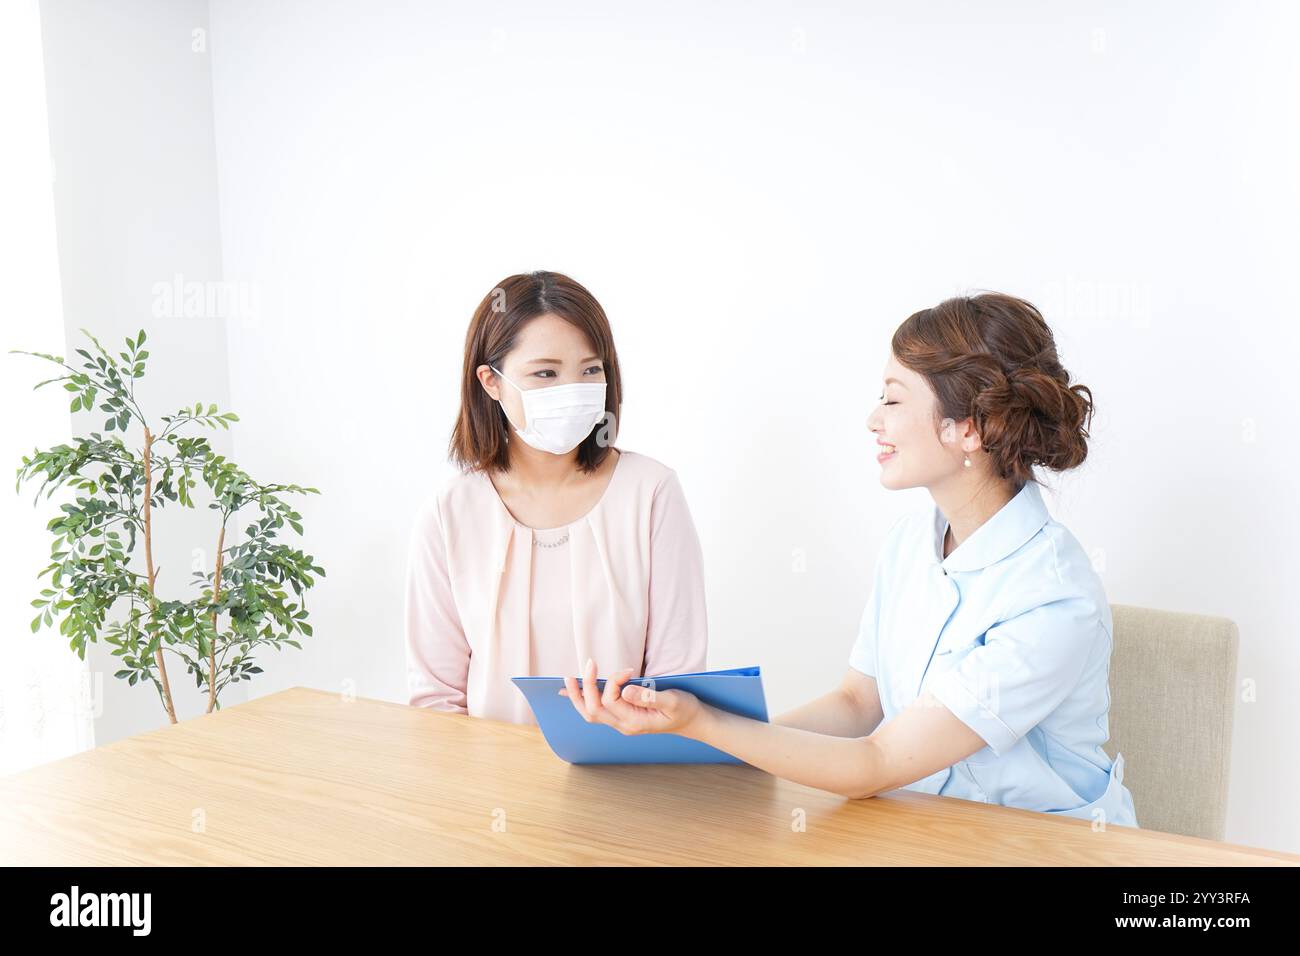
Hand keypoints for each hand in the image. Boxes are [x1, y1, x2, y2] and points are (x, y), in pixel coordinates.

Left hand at [559, 657, 704, 737]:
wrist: (693, 722)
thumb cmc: (685, 710)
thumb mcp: (673, 701)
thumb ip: (649, 697)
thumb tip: (625, 690)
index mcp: (635, 722)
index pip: (612, 700)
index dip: (614, 681)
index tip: (628, 669)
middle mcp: (624, 725)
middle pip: (593, 709)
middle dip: (586, 686)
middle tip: (589, 663)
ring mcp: (621, 723)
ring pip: (590, 713)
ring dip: (578, 696)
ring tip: (568, 679)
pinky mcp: (622, 717)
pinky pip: (596, 711)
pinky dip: (583, 700)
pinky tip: (573, 691)